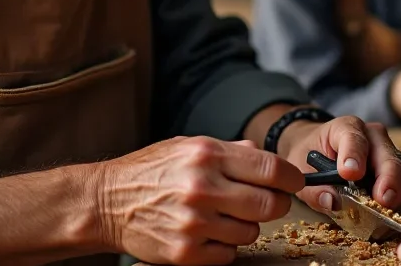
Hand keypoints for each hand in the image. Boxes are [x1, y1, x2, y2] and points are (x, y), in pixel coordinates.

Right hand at [96, 137, 301, 264]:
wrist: (106, 202)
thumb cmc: (150, 171)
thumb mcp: (187, 146)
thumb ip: (230, 150)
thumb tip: (265, 157)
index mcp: (207, 155)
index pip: (271, 169)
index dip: (292, 178)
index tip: (294, 182)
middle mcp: (203, 187)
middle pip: (270, 204)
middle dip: (277, 204)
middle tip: (269, 202)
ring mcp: (194, 223)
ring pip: (252, 232)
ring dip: (247, 225)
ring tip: (225, 215)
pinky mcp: (186, 252)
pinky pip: (229, 253)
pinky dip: (226, 245)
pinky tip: (209, 232)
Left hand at [278, 116, 400, 213]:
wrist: (316, 150)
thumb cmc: (309, 157)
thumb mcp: (301, 171)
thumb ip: (314, 190)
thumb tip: (333, 203)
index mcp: (344, 127)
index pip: (352, 137)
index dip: (353, 155)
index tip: (350, 174)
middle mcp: (371, 134)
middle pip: (385, 152)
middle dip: (387, 176)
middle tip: (382, 199)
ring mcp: (386, 149)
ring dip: (398, 187)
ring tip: (386, 205)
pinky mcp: (395, 165)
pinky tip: (389, 205)